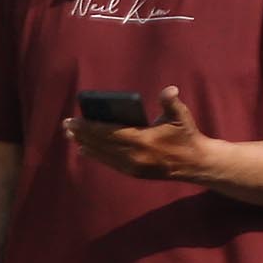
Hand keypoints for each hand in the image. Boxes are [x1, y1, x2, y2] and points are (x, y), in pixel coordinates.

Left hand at [65, 86, 218, 183]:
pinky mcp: (134, 173)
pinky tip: (84, 149)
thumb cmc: (186, 135)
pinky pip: (109, 163)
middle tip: (66, 126)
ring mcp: (133, 166)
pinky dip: (96, 155)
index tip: (73, 121)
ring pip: (103, 154)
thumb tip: (169, 90)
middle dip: (82, 134)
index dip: (88, 127)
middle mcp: (134, 156)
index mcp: (142, 140)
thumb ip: (171, 102)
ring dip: (85, 144)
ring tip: (71, 135)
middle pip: (101, 144)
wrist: (195, 163)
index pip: (108, 133)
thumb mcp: (181, 116)